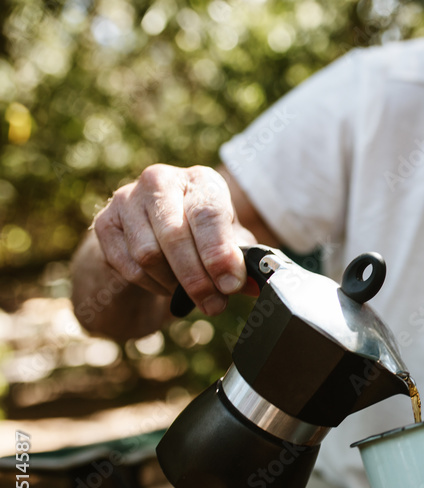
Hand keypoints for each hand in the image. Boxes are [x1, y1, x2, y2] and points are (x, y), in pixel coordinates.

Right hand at [92, 164, 255, 315]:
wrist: (154, 230)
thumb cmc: (203, 235)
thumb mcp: (229, 241)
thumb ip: (241, 260)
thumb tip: (252, 285)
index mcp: (200, 179)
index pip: (207, 214)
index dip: (219, 254)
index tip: (230, 285)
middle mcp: (160, 180)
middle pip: (175, 236)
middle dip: (197, 278)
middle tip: (214, 305)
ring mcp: (127, 198)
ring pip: (148, 254)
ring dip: (173, 283)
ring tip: (191, 292)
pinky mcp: (105, 222)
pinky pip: (128, 266)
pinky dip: (152, 284)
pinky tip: (166, 284)